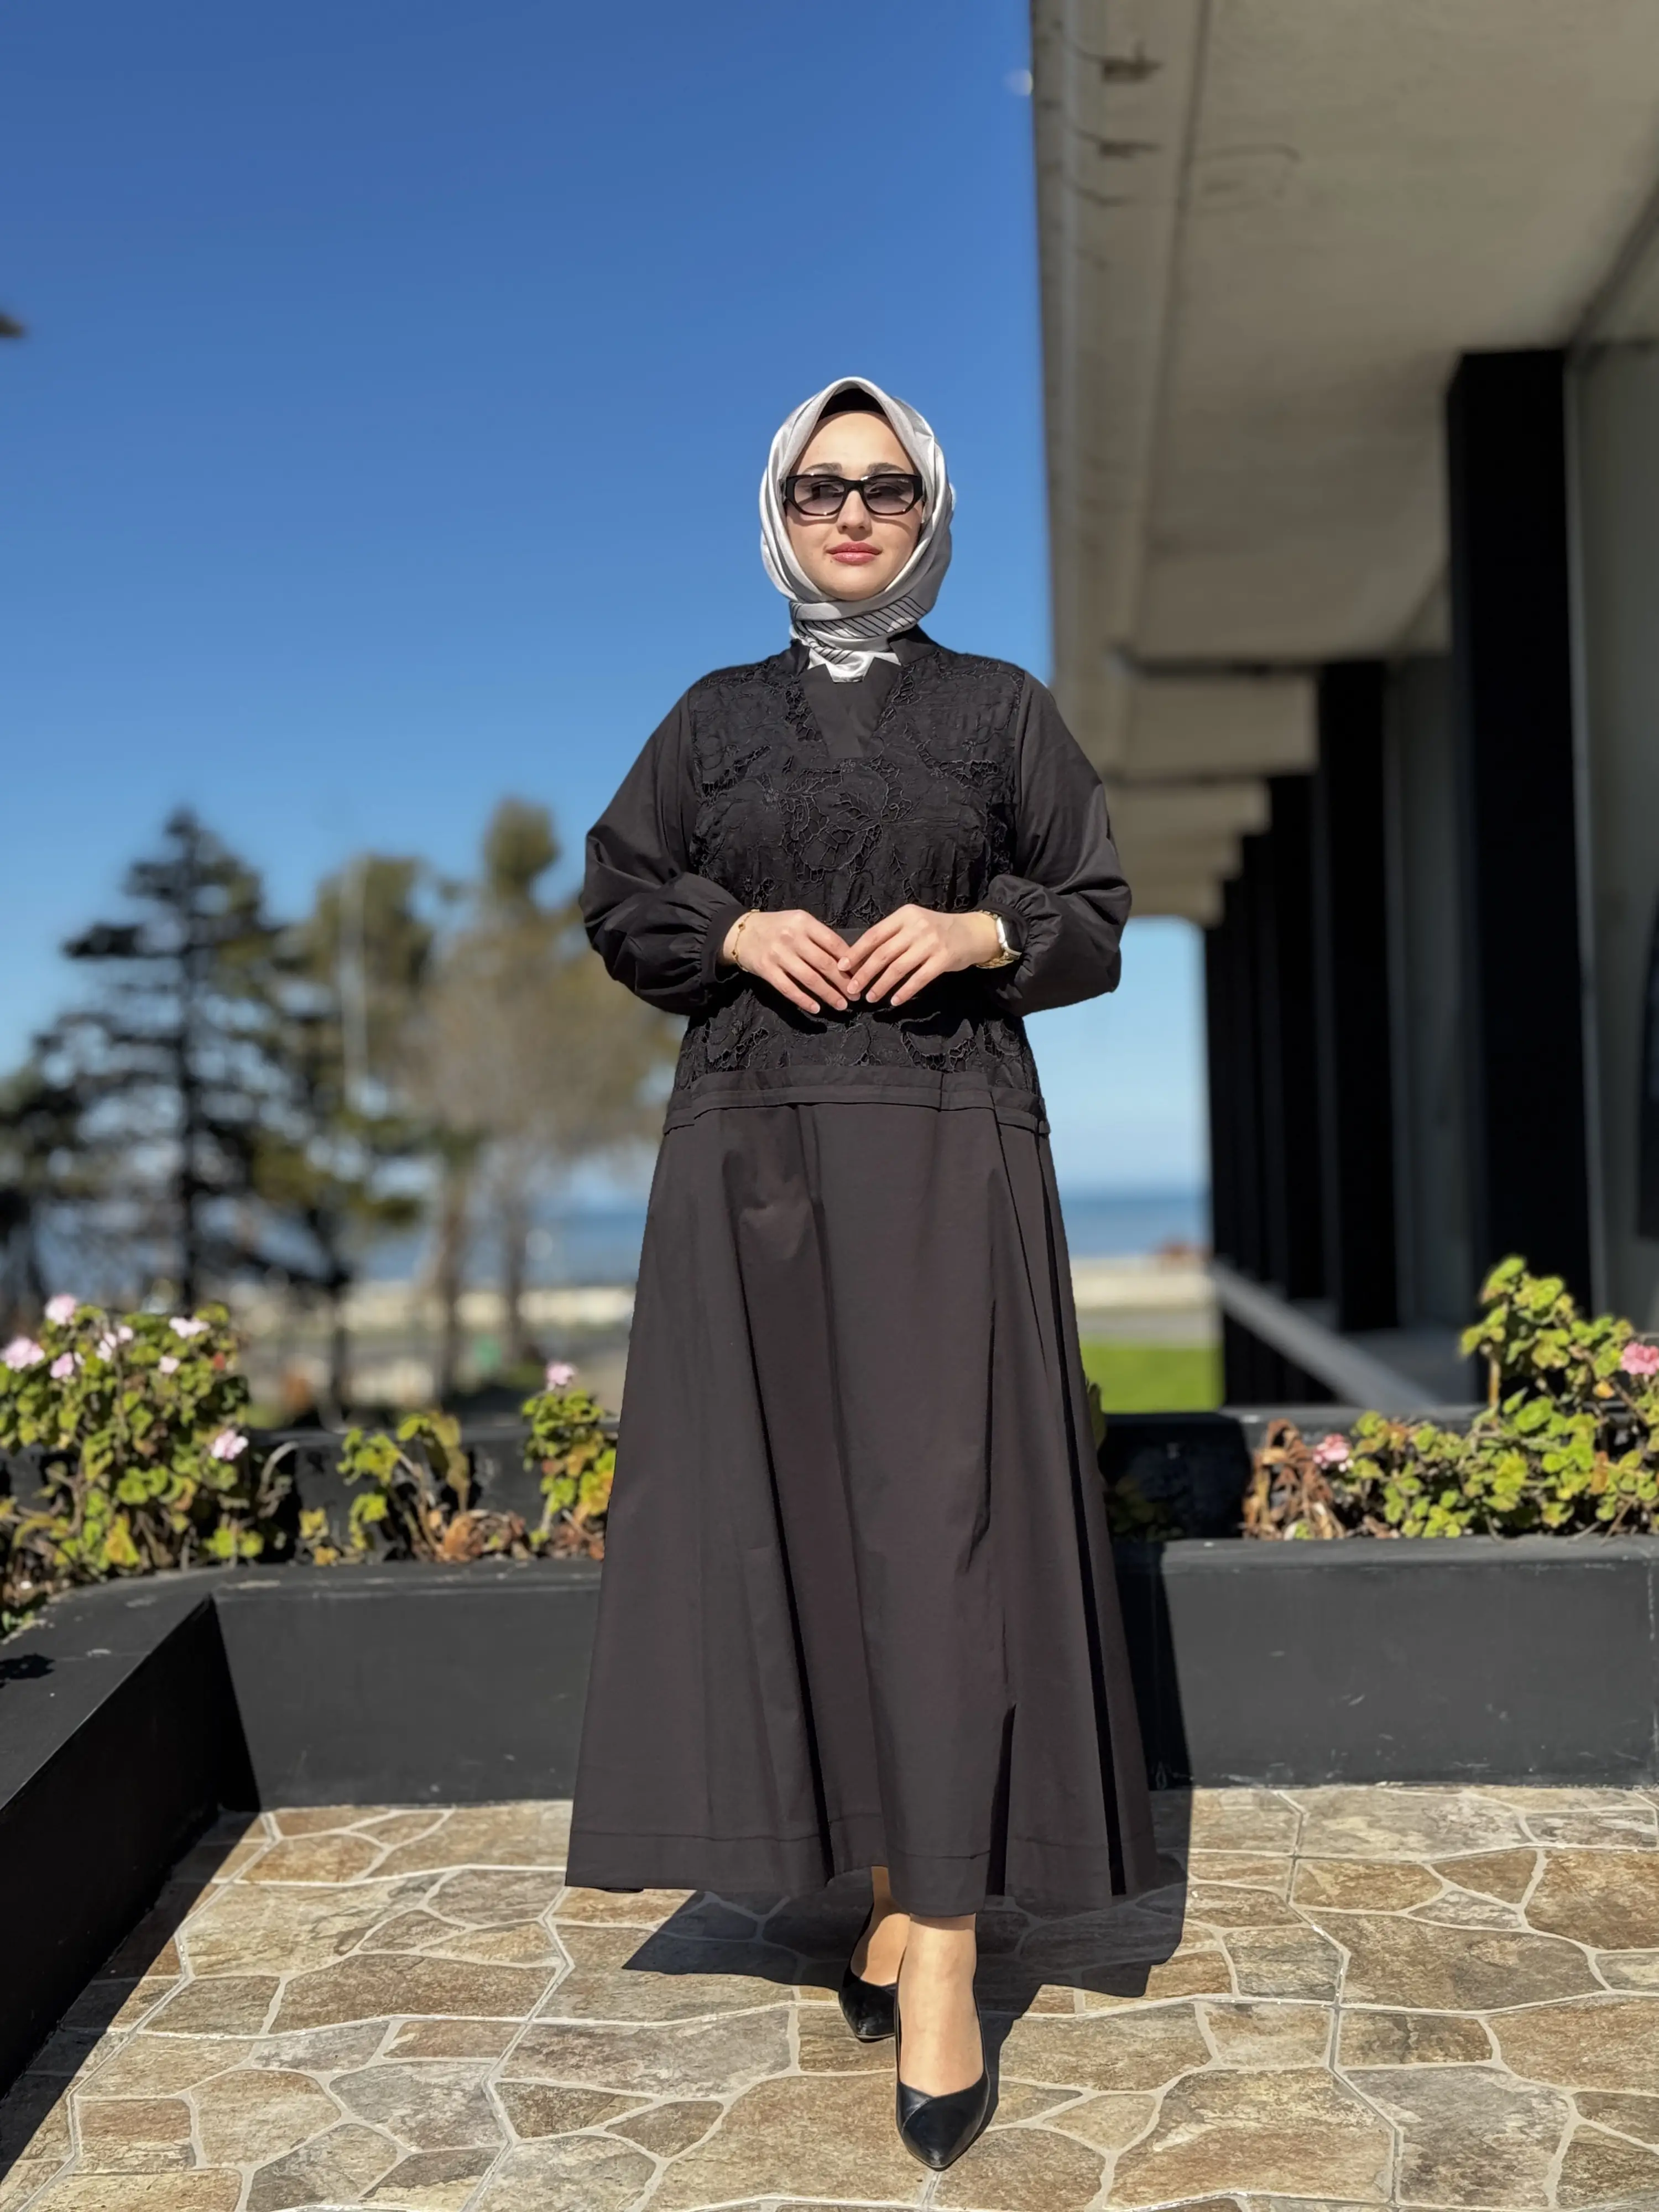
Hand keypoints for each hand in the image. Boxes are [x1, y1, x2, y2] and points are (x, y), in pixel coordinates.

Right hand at [722, 908, 853, 1012]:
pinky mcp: (766, 970)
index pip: (833, 943)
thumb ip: (819, 937)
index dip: (850, 961)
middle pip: (824, 963)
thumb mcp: (799, 922)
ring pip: (810, 978)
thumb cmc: (777, 928)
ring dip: (828, 994)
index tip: (861, 975)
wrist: (742, 932)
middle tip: (856, 995)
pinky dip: (804, 1000)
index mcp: (804, 922)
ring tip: (842, 1005)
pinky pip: (789, 989)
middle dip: (843, 982)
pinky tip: (816, 1009)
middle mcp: (792, 937)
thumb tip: (849, 959)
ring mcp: (778, 954)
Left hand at [839, 906, 1000, 1006]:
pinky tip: (894, 1000)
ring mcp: (931, 943)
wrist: (973, 932)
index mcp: (904, 916)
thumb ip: (891, 936)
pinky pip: (919, 978)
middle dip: (864, 973)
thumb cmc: (937, 930)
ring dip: (881, 985)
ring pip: (898, 968)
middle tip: (852, 988)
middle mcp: (916, 927)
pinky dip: (905, 991)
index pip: (874, 935)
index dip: (856, 952)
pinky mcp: (943, 959)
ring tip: (870, 998)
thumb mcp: (913, 924)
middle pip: (883, 953)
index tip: (842, 967)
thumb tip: (860, 957)